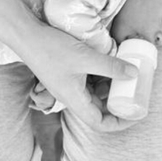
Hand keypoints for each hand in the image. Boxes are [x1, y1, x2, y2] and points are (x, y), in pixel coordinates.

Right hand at [23, 24, 138, 131]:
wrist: (27, 36)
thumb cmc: (52, 49)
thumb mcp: (86, 58)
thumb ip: (111, 67)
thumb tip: (134, 74)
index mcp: (74, 100)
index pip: (99, 123)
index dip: (118, 123)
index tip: (134, 114)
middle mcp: (72, 97)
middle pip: (98, 111)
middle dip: (118, 104)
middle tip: (134, 94)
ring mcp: (69, 86)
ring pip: (94, 96)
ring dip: (110, 89)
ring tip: (125, 77)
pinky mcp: (67, 76)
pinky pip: (88, 83)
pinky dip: (101, 78)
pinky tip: (110, 65)